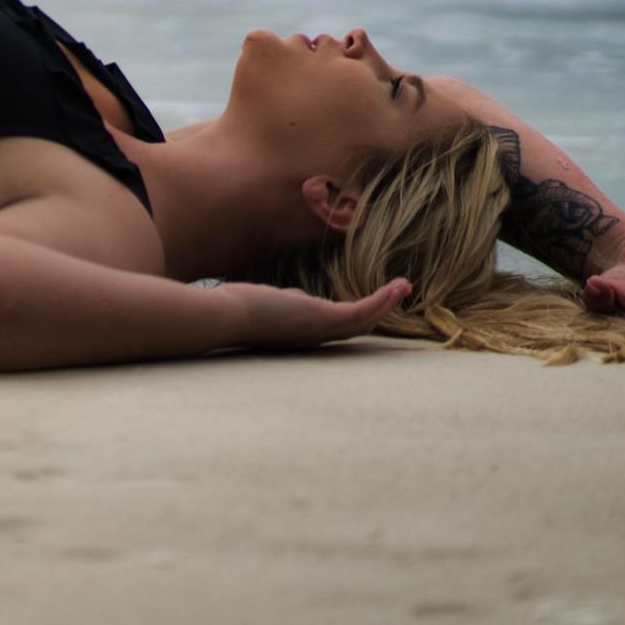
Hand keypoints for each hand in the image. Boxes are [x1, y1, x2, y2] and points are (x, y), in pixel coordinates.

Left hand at [216, 278, 413, 351]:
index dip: (357, 315)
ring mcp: (319, 332)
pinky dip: (382, 302)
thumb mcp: (266, 301)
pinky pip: (360, 313)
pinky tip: (398, 287)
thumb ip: (285, 301)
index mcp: (301, 332)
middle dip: (378, 312)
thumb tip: (295, 295)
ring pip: (362, 322)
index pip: (334, 327)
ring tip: (403, 288)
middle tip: (396, 296)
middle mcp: (313, 338)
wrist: (221, 318)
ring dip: (385, 305)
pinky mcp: (322, 320)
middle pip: (355, 328)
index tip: (372, 304)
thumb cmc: (234, 310)